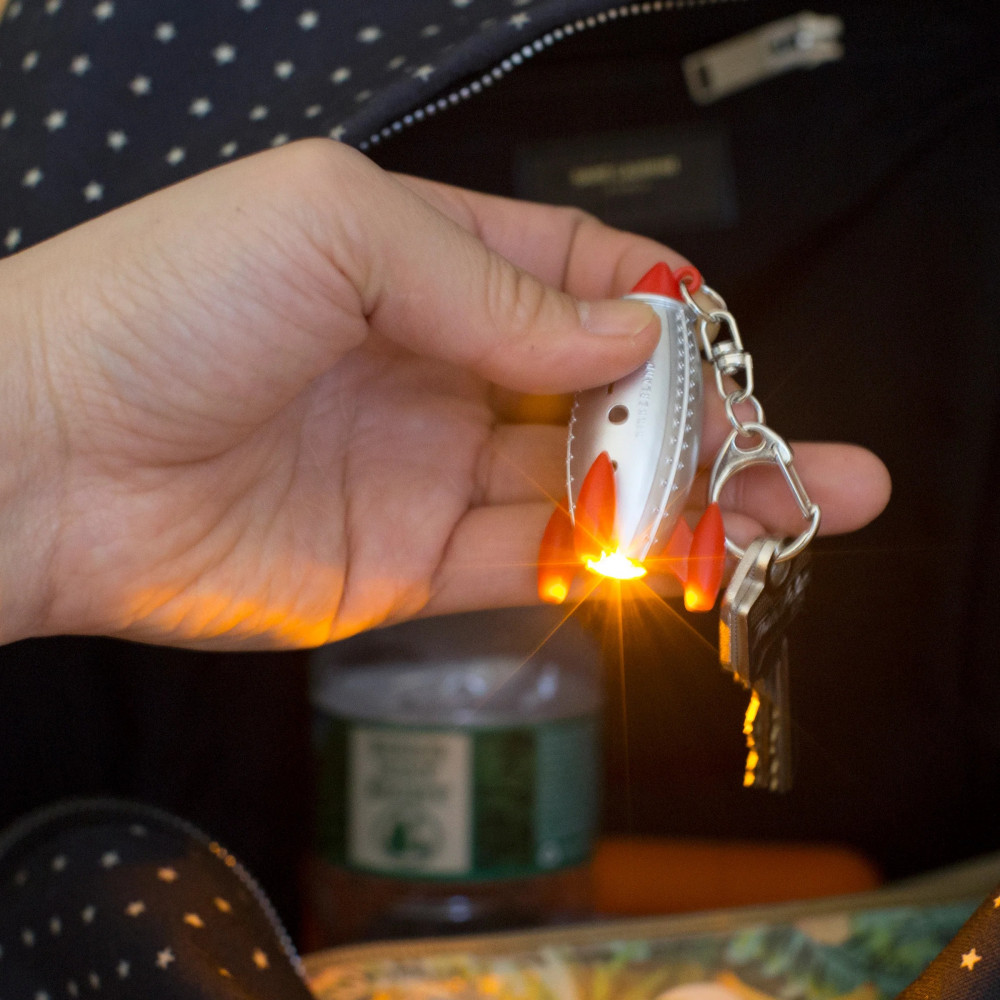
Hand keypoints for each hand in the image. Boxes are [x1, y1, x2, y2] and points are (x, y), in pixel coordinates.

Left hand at [0, 139, 888, 649]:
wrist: (45, 458)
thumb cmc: (158, 306)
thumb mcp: (337, 227)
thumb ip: (493, 285)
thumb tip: (622, 338)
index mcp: (423, 263)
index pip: (580, 281)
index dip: (658, 313)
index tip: (715, 346)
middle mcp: (436, 367)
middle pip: (603, 399)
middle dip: (707, 426)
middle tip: (799, 457)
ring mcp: (427, 469)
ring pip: (583, 490)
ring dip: (682, 504)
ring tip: (780, 515)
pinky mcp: (406, 562)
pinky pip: (529, 561)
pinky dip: (600, 562)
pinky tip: (669, 559)